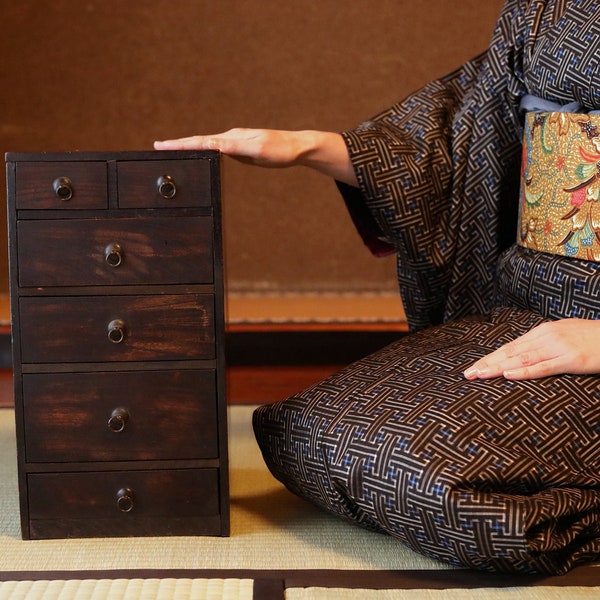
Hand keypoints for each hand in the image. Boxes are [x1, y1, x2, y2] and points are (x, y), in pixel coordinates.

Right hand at [154, 128, 357, 185]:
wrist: (297, 148)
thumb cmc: (280, 150)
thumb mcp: (258, 150)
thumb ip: (236, 149)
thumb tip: (214, 146)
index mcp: (232, 139)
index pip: (201, 141)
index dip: (180, 144)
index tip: (161, 144)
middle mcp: (230, 138)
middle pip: (199, 141)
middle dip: (178, 144)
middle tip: (157, 145)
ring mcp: (235, 143)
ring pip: (206, 144)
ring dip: (188, 146)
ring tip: (170, 148)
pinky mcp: (240, 149)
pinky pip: (216, 149)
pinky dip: (202, 149)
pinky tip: (199, 153)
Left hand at [463, 318, 599, 379]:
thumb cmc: (592, 338)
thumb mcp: (563, 336)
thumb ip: (542, 344)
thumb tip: (521, 355)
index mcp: (541, 332)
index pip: (509, 347)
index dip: (489, 357)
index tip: (473, 366)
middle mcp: (545, 337)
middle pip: (509, 352)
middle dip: (486, 363)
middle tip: (467, 374)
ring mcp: (557, 347)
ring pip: (520, 359)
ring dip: (497, 368)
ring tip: (479, 375)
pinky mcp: (571, 359)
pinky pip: (543, 367)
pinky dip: (524, 371)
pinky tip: (508, 374)